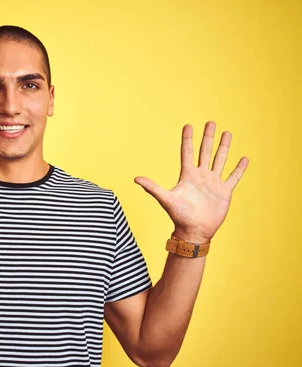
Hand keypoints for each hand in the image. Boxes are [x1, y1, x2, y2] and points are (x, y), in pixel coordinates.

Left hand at [134, 121, 248, 242]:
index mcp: (187, 176)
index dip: (187, 139)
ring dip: (224, 147)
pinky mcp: (224, 191)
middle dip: (208, 137)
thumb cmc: (178, 216)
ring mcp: (213, 183)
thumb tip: (135, 179)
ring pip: (220, 160)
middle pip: (205, 152)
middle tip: (211, 122)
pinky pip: (233, 177)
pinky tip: (244, 158)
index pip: (187, 152)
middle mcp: (201, 176)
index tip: (188, 125)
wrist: (194, 231)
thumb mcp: (166, 199)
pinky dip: (239, 168)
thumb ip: (152, 188)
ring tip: (227, 133)